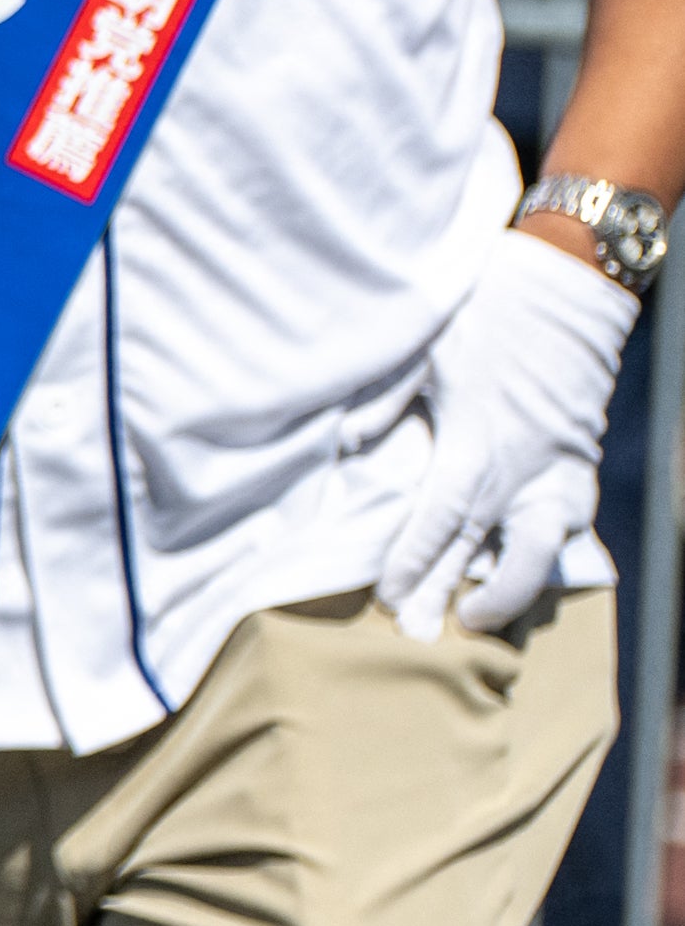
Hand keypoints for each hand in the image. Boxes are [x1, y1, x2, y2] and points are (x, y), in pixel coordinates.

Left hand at [382, 225, 631, 638]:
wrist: (566, 289)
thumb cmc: (484, 316)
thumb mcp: (420, 350)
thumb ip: (381, 402)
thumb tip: (343, 444)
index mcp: (475, 445)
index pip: (438, 521)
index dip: (412, 563)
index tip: (388, 597)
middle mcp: (522, 470)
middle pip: (483, 551)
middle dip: (449, 595)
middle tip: (421, 636)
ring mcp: (559, 471)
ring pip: (539, 552)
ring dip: (509, 591)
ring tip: (477, 619)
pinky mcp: (582, 464)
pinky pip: (569, 524)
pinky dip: (548, 555)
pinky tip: (526, 573)